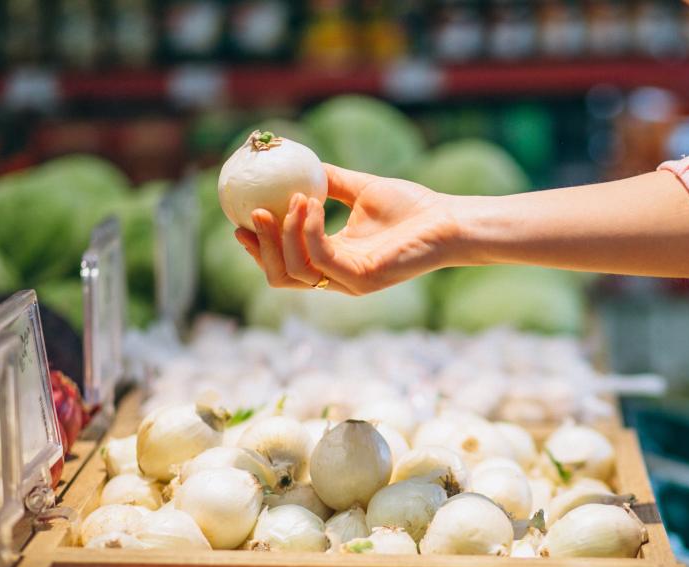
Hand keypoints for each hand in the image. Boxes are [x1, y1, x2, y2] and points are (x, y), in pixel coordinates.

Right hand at [235, 164, 462, 294]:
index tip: (240, 219)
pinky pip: (320, 256)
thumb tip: (299, 162)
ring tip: (289, 200)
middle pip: (281, 276)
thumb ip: (330, 181)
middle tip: (251, 213)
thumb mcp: (361, 189)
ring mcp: (349, 282)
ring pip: (294, 271)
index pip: (285, 264)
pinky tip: (309, 202)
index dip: (258, 247)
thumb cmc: (413, 207)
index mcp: (335, 260)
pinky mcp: (362, 279)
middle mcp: (338, 277)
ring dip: (284, 233)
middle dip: (260, 248)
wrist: (447, 219)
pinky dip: (308, 229)